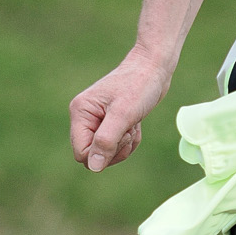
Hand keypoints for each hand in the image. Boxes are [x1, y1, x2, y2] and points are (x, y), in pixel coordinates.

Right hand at [69, 49, 172, 170]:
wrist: (154, 68)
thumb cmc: (139, 85)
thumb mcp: (123, 115)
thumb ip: (106, 141)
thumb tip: (93, 167)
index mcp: (81, 112)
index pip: (81, 152)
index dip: (102, 153)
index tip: (119, 136)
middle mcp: (85, 117)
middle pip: (94, 155)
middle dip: (115, 148)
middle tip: (128, 128)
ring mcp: (98, 120)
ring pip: (107, 152)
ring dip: (125, 143)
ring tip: (133, 123)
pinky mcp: (111, 122)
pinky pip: (118, 145)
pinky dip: (130, 138)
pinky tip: (136, 123)